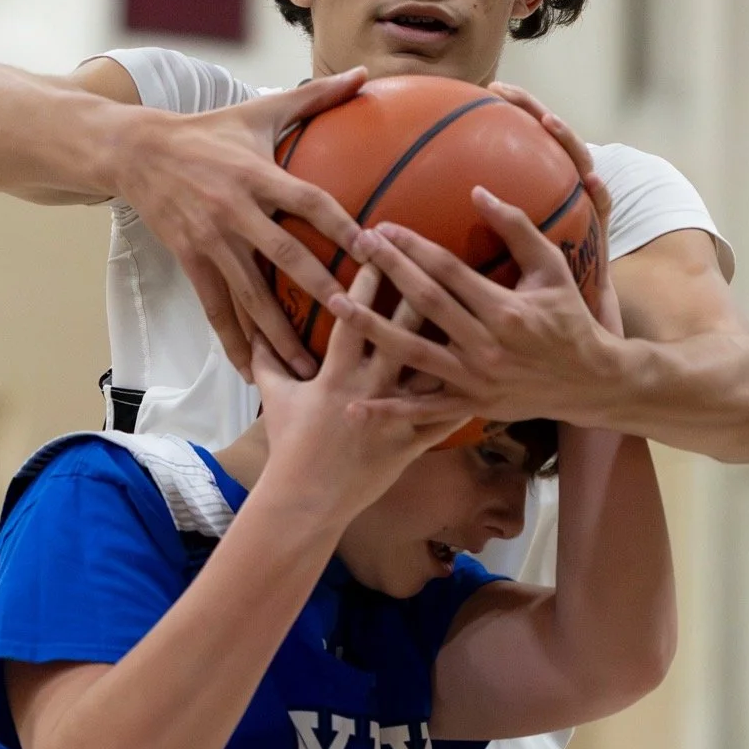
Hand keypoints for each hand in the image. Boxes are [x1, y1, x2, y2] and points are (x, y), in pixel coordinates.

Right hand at [118, 69, 368, 379]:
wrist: (137, 151)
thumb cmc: (209, 131)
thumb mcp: (259, 110)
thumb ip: (315, 98)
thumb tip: (363, 74)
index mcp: (258, 174)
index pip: (308, 200)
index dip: (340, 225)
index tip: (374, 249)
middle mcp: (234, 209)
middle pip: (283, 255)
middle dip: (318, 289)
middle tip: (351, 320)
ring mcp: (210, 240)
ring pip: (249, 295)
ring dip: (279, 334)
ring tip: (307, 369)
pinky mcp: (190, 261)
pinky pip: (216, 308)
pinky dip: (235, 342)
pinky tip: (254, 370)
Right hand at [253, 264, 474, 517]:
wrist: (307, 499)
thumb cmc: (289, 446)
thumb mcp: (276, 398)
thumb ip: (269, 361)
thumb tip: (256, 330)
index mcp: (335, 374)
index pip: (354, 319)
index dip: (366, 284)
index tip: (378, 248)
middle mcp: (368, 389)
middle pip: (401, 334)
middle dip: (417, 295)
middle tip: (437, 260)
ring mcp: (393, 417)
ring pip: (429, 372)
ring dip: (453, 343)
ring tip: (476, 312)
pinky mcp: (409, 443)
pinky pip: (443, 419)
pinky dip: (466, 399)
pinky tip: (491, 377)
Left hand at [324, 183, 626, 428]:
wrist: (591, 381)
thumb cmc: (569, 318)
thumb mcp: (552, 269)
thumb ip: (517, 228)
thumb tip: (478, 191)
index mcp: (505, 309)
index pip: (447, 271)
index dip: (412, 247)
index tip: (381, 227)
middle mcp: (486, 345)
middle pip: (424, 304)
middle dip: (386, 272)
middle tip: (354, 247)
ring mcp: (476, 379)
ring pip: (413, 353)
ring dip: (372, 329)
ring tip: (335, 305)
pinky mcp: (471, 405)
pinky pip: (424, 410)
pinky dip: (390, 410)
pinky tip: (354, 405)